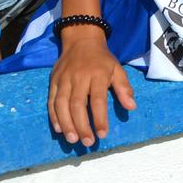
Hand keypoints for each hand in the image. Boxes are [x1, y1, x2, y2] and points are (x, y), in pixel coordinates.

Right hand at [47, 30, 136, 146]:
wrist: (81, 40)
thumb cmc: (102, 59)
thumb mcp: (117, 69)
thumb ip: (124, 88)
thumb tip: (131, 107)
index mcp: (97, 75)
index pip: (98, 100)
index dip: (99, 118)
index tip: (102, 134)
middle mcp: (79, 78)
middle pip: (77, 105)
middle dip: (81, 125)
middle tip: (86, 142)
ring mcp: (64, 80)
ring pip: (61, 105)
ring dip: (66, 124)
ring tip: (72, 139)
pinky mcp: (53, 81)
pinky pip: (51, 101)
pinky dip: (53, 116)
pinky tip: (58, 129)